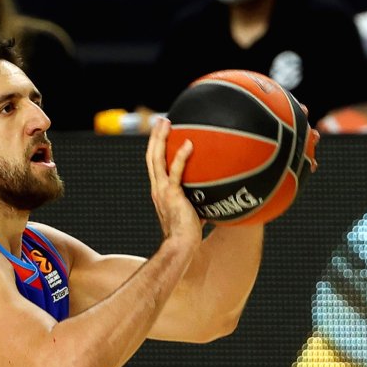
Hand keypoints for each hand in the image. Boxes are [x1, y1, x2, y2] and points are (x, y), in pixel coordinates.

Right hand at [145, 118, 202, 247]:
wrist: (180, 246)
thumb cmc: (188, 234)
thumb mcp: (192, 211)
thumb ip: (198, 200)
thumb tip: (215, 194)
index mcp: (159, 192)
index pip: (155, 166)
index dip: (156, 149)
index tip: (161, 134)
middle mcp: (157, 188)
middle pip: (151, 157)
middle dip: (155, 137)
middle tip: (161, 120)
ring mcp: (162, 191)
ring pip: (157, 159)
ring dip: (161, 139)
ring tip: (167, 123)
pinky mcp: (172, 194)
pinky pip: (176, 171)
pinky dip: (181, 156)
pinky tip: (189, 144)